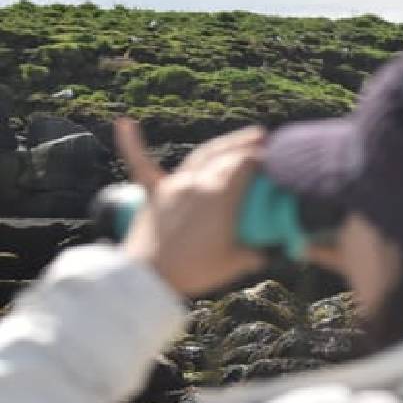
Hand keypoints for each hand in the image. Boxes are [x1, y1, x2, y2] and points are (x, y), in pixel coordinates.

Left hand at [114, 118, 267, 297]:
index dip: (264, 158)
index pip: (247, 164)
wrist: (150, 278)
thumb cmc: (195, 271)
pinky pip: (140, 163)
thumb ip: (259, 250)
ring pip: (203, 154)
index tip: (277, 160)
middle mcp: (198, 183)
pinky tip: (124, 123)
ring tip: (244, 136)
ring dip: (225, 142)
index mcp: (220, 196)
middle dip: (249, 146)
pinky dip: (132, 142)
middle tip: (265, 141)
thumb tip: (278, 246)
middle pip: (228, 155)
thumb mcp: (237, 262)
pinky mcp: (153, 193)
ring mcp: (174, 186)